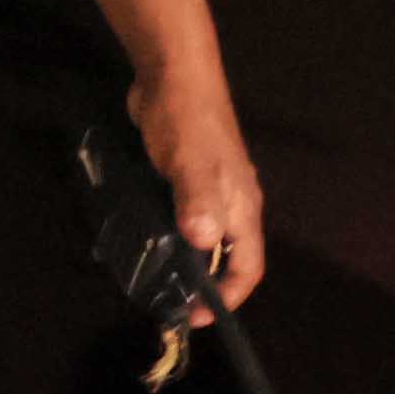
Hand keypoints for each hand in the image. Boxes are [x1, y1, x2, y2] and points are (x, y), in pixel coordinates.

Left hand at [128, 69, 269, 316]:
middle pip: (229, 257)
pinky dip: (171, 236)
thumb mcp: (191, 165)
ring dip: (186, 261)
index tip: (197, 317)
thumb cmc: (187, 123)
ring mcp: (210, 190)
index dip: (228, 298)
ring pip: (205, 239)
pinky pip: (184, 218)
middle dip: (205, 285)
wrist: (173, 76)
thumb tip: (202, 243)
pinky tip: (146, 239)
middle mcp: (231, 204)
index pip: (249, 267)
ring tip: (155, 277)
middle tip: (170, 302)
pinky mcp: (187, 179)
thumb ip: (197, 203)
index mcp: (241, 207)